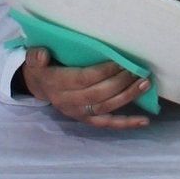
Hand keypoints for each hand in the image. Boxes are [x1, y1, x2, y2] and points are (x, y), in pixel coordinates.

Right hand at [20, 47, 152, 128]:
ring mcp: (79, 113)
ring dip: (127, 97)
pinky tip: (145, 121)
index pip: (84, 79)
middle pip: (98, 94)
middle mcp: (68, 102)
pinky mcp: (87, 120)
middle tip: (138, 70)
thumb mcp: (34, 59)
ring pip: (106, 107)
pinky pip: (108, 124)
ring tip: (145, 84)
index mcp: (57, 85)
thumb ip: (36, 56)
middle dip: (120, 82)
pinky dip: (127, 123)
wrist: (39, 85)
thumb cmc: (43, 67)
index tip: (121, 60)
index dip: (103, 71)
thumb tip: (42, 54)